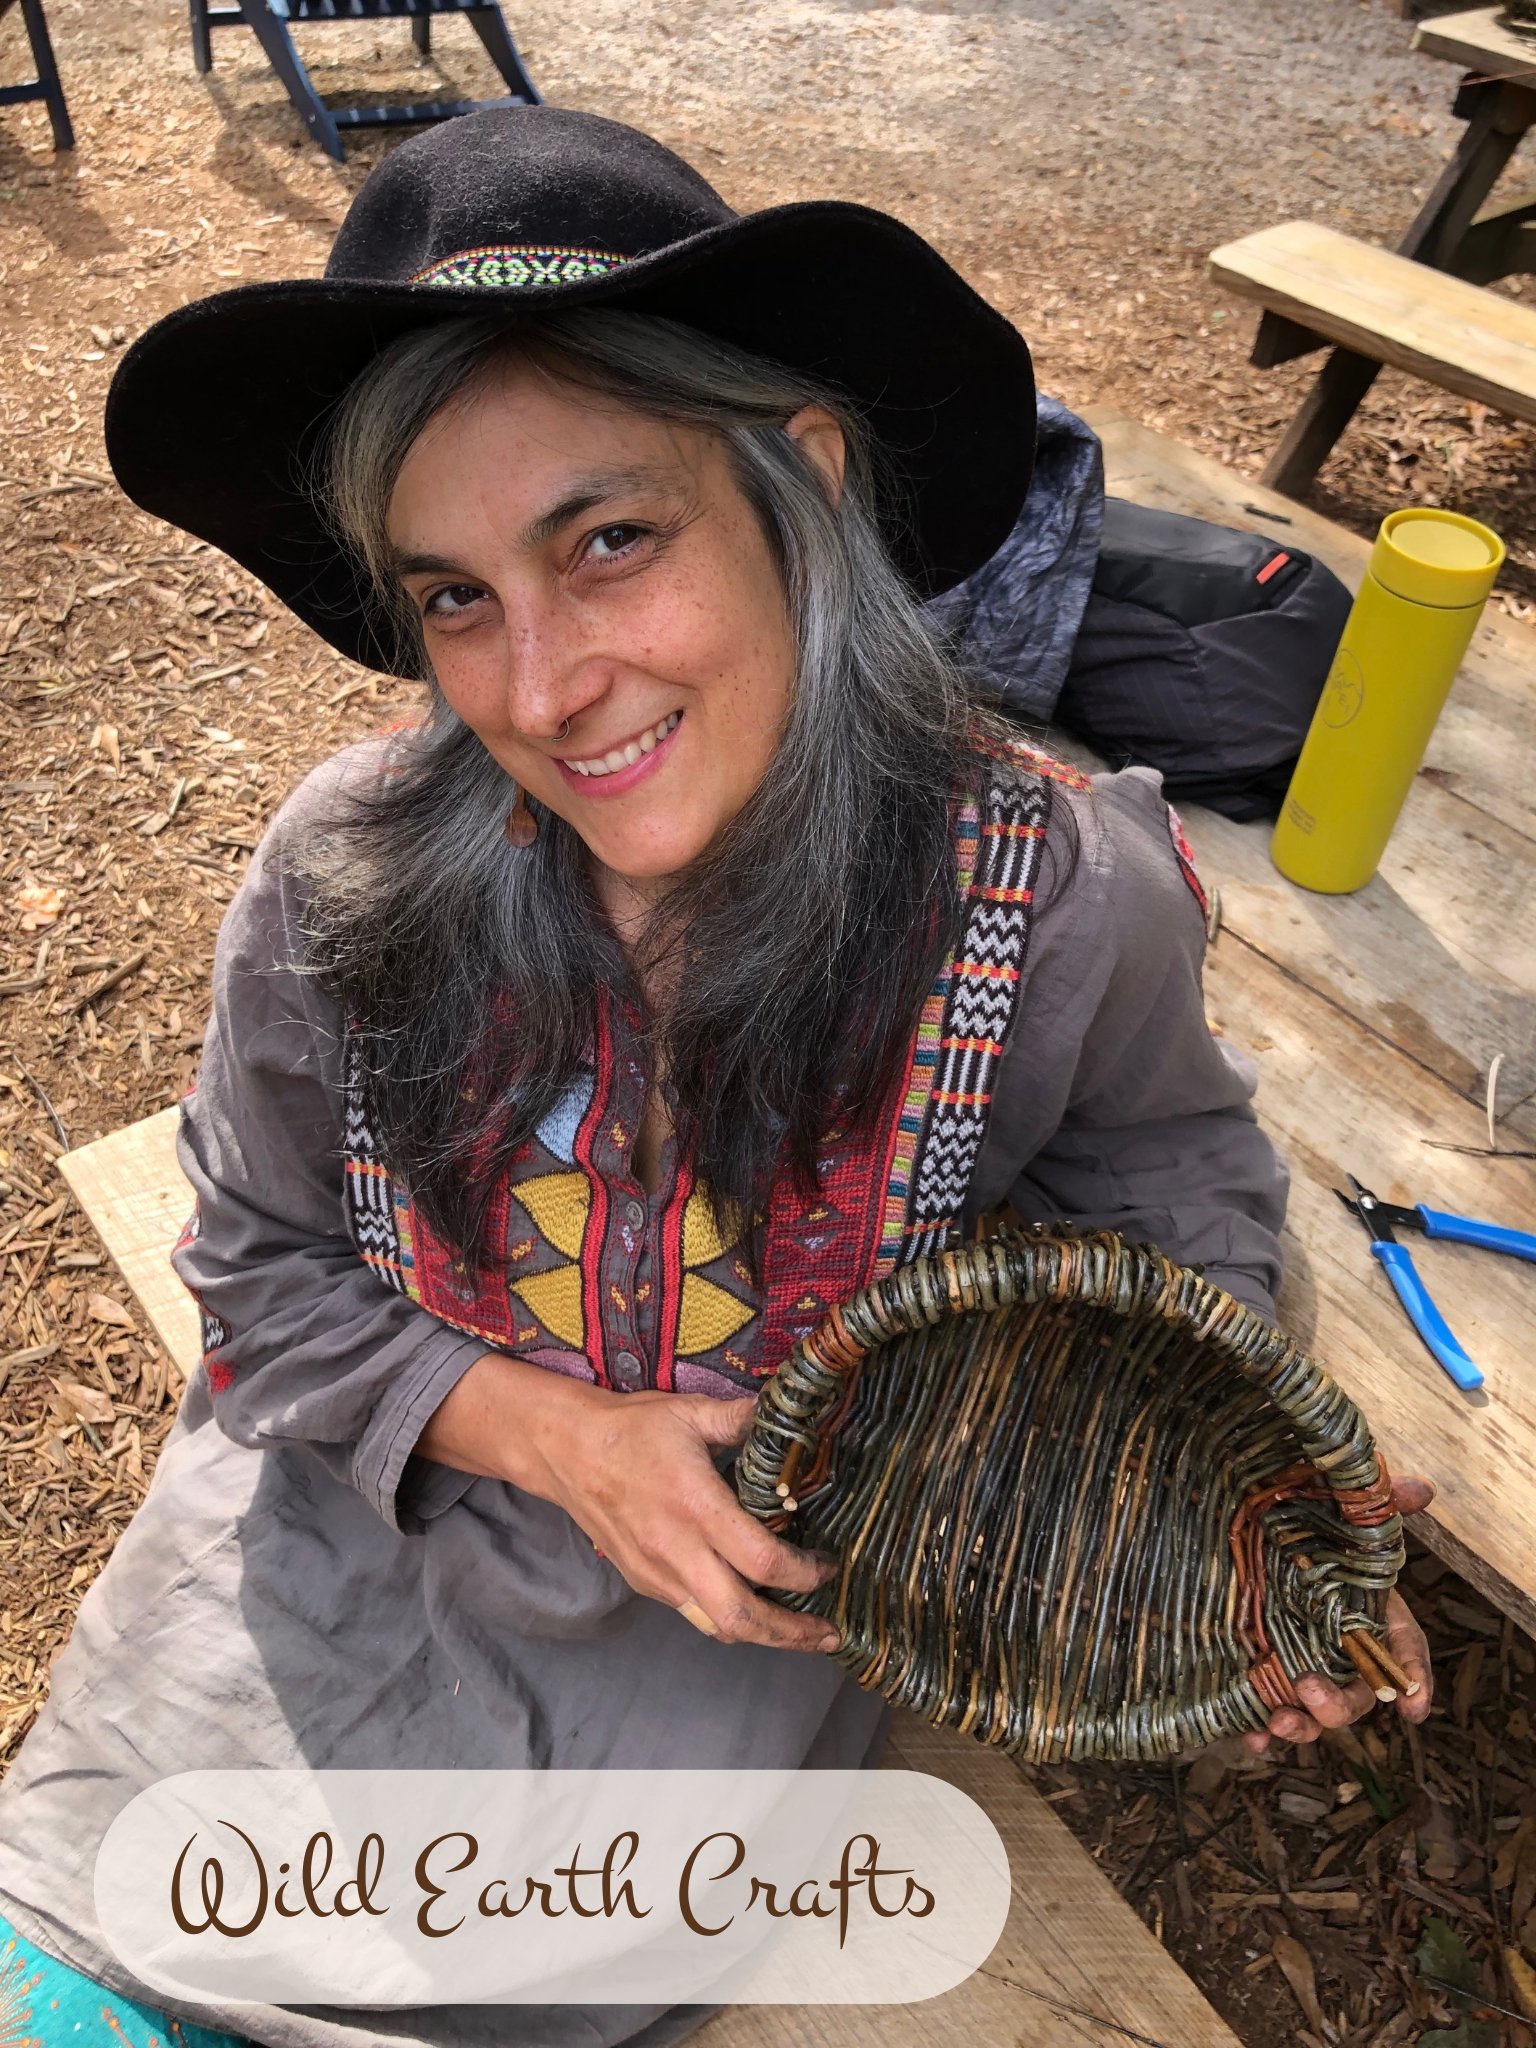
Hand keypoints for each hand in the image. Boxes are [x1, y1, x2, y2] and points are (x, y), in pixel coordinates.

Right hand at [417, 1352, 839, 1654]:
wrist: (564, 1451)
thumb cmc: (631, 1428)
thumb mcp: (690, 1412)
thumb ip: (743, 1419)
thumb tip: (791, 1411)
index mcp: (696, 1506)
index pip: (762, 1561)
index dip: (804, 1574)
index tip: (829, 1568)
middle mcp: (677, 1550)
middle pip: (742, 1618)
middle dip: (791, 1634)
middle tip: (829, 1634)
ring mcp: (657, 1574)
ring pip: (717, 1626)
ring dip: (762, 1636)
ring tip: (799, 1633)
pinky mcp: (644, 1582)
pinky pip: (694, 1612)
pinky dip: (729, 1618)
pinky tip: (752, 1605)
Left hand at [1241, 1474, 1434, 1754]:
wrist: (1244, 1527)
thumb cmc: (1306, 1523)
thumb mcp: (1338, 1508)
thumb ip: (1379, 1503)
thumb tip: (1422, 1489)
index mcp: (1371, 1613)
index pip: (1404, 1649)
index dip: (1413, 1676)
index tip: (1413, 1707)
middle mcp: (1340, 1648)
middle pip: (1357, 1692)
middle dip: (1339, 1704)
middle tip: (1311, 1693)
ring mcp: (1301, 1662)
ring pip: (1313, 1710)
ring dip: (1301, 1725)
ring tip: (1278, 1722)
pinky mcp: (1261, 1670)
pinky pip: (1265, 1709)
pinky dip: (1258, 1729)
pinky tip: (1247, 1735)